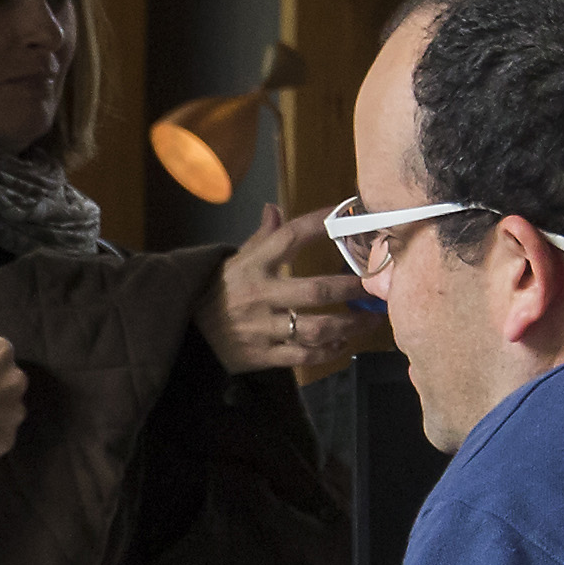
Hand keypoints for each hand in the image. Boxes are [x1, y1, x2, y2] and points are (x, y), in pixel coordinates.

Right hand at [201, 213, 363, 376]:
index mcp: (254, 265)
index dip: (322, 223)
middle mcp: (260, 294)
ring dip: (349, 325)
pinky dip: (328, 351)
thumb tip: (274, 208)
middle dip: (350, 288)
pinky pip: (303, 355)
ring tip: (371, 319)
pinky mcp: (263, 355)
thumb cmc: (220, 294)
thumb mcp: (235, 261)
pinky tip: (343, 345)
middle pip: (314, 290)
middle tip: (376, 286)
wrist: (187, 336)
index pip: (292, 236)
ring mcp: (263, 327)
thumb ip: (261, 239)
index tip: (350, 214)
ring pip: (315, 328)